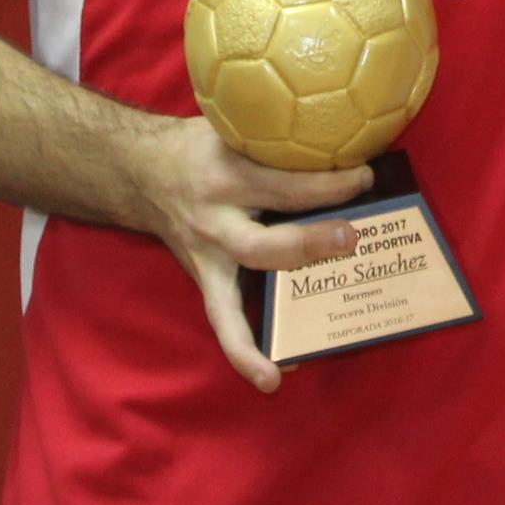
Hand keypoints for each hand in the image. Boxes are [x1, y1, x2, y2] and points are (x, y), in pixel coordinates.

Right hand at [129, 118, 375, 394]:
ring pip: (230, 299)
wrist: (140, 170)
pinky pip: (221, 320)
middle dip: (307, 245)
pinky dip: (243, 352)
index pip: (281, 183)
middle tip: (352, 240)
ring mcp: (205, 257)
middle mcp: (213, 221)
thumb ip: (279, 133)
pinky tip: (272, 379)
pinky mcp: (203, 278)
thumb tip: (351, 131)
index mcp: (225, 177)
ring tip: (300, 356)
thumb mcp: (235, 124)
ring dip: (266, 329)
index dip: (326, 183)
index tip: (365, 176)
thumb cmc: (204, 145)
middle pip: (259, 244)